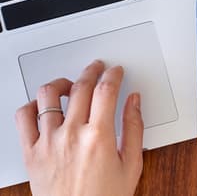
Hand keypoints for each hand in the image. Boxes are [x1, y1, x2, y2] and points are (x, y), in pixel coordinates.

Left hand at [15, 60, 143, 195]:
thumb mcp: (131, 165)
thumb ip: (134, 128)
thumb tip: (134, 102)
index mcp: (99, 137)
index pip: (105, 90)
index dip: (112, 75)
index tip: (115, 72)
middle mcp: (71, 135)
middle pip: (80, 87)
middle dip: (92, 71)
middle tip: (97, 68)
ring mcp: (48, 141)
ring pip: (48, 95)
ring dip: (61, 83)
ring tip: (69, 84)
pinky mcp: (31, 151)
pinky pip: (23, 117)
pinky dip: (32, 105)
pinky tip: (43, 106)